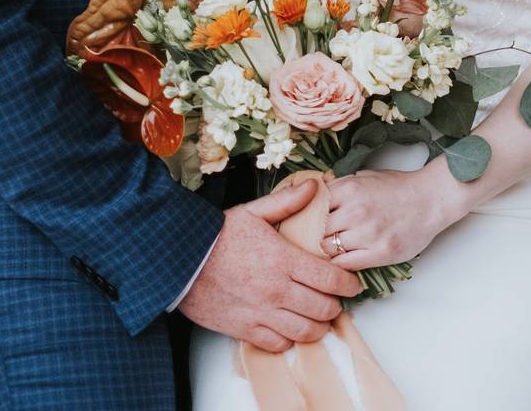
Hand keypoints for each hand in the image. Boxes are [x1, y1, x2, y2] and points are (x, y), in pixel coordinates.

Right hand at [178, 179, 362, 352]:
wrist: (178, 260)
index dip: (348, 284)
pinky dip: (290, 339)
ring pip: (306, 331)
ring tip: (317, 316)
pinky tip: (290, 326)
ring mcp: (262, 313)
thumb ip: (286, 202)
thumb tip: (313, 186)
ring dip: (318, 325)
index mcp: (283, 259)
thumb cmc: (216, 236)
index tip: (352, 284)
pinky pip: (280, 344)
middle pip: (324, 308)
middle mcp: (276, 289)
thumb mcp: (252, 212)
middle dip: (335, 305)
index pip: (330, 279)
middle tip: (334, 298)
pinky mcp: (245, 329)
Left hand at [322, 169, 450, 271]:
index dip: (311, 215)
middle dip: (318, 233)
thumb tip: (316, 194)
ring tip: (334, 248)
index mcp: (349, 189)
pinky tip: (344, 259)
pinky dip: (340, 264)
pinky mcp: (380, 253)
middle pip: (318, 230)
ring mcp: (367, 234)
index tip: (311, 221)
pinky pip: (346, 264)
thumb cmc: (400, 187)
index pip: (313, 207)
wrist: (432, 199)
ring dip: (329, 250)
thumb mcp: (365, 176)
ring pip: (329, 249)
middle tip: (320, 237)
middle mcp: (355, 211)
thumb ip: (341, 186)